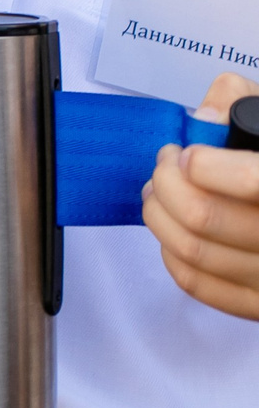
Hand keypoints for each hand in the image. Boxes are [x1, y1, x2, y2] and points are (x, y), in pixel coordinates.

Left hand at [142, 73, 258, 319]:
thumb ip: (238, 103)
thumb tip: (204, 119)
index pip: (252, 182)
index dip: (205, 166)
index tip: (188, 153)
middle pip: (203, 217)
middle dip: (166, 184)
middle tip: (165, 165)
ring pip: (192, 250)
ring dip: (159, 214)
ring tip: (159, 191)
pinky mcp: (258, 304)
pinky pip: (197, 283)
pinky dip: (171, 252)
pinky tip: (174, 228)